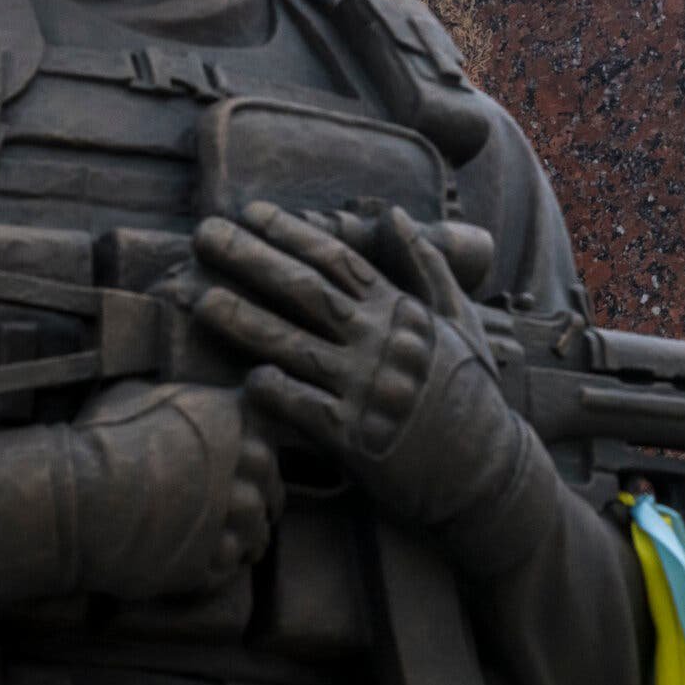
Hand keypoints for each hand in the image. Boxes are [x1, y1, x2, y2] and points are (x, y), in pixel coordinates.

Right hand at [71, 382, 282, 598]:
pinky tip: (212, 564)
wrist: (72, 498)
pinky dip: (225, 566)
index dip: (262, 462)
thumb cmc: (95, 442)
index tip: (256, 472)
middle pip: (269, 489)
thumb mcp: (133, 398)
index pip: (267, 442)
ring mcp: (224, 518)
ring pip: (255, 532)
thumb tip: (174, 404)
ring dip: (250, 538)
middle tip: (252, 512)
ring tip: (242, 545)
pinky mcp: (204, 562)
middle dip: (265, 502)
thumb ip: (171, 403)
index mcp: (227, 421)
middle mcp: (237, 468)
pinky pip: (228, 568)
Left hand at [192, 201, 547, 560]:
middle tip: (204, 235)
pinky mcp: (356, 438)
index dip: (291, 234)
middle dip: (250, 259)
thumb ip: (424, 267)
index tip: (251, 212)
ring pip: (292, 346)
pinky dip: (274, 392)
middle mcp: (380, 343)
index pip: (338, 261)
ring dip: (243, 321)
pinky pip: (304, 409)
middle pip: (304, 291)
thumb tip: (392, 216)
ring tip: (200, 300)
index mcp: (399, 312)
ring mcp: (366, 388)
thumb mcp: (457, 323)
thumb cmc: (468, 394)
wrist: (484, 472)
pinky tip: (244, 378)